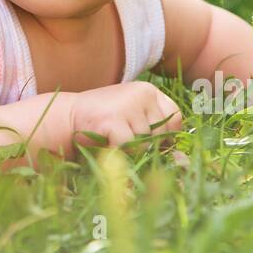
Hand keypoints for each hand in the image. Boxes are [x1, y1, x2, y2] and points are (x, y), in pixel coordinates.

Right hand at [68, 81, 182, 151]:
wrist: (67, 117)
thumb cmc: (104, 124)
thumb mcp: (134, 124)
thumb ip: (158, 139)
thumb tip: (185, 162)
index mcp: (149, 90)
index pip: (175, 117)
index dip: (164, 134)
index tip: (145, 137)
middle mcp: (142, 93)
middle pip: (162, 133)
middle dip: (146, 145)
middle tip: (123, 137)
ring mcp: (128, 104)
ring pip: (146, 143)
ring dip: (130, 149)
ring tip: (111, 136)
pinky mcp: (113, 119)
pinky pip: (129, 147)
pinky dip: (118, 151)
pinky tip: (105, 140)